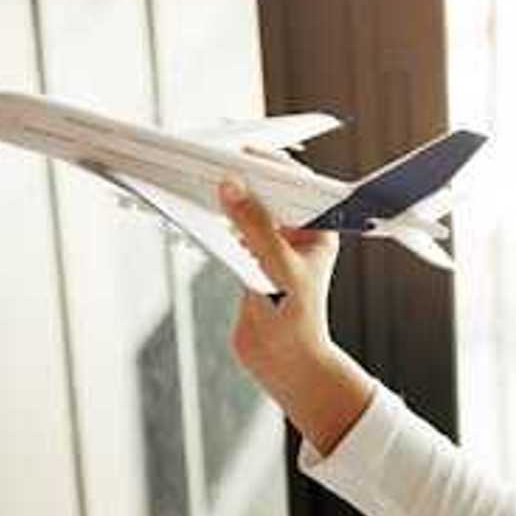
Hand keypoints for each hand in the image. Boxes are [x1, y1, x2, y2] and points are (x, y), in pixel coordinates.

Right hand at [218, 175, 339, 385]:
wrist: (283, 363)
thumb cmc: (297, 320)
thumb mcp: (278, 267)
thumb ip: (255, 226)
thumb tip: (232, 188)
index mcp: (318, 230)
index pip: (296, 184)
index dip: (270, 164)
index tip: (242, 153)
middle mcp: (296, 235)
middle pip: (266, 193)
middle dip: (241, 179)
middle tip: (213, 165)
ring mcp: (272, 247)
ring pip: (246, 212)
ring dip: (225, 200)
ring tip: (200, 184)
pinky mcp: (249, 262)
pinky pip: (230, 232)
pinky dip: (214, 222)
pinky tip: (197, 213)